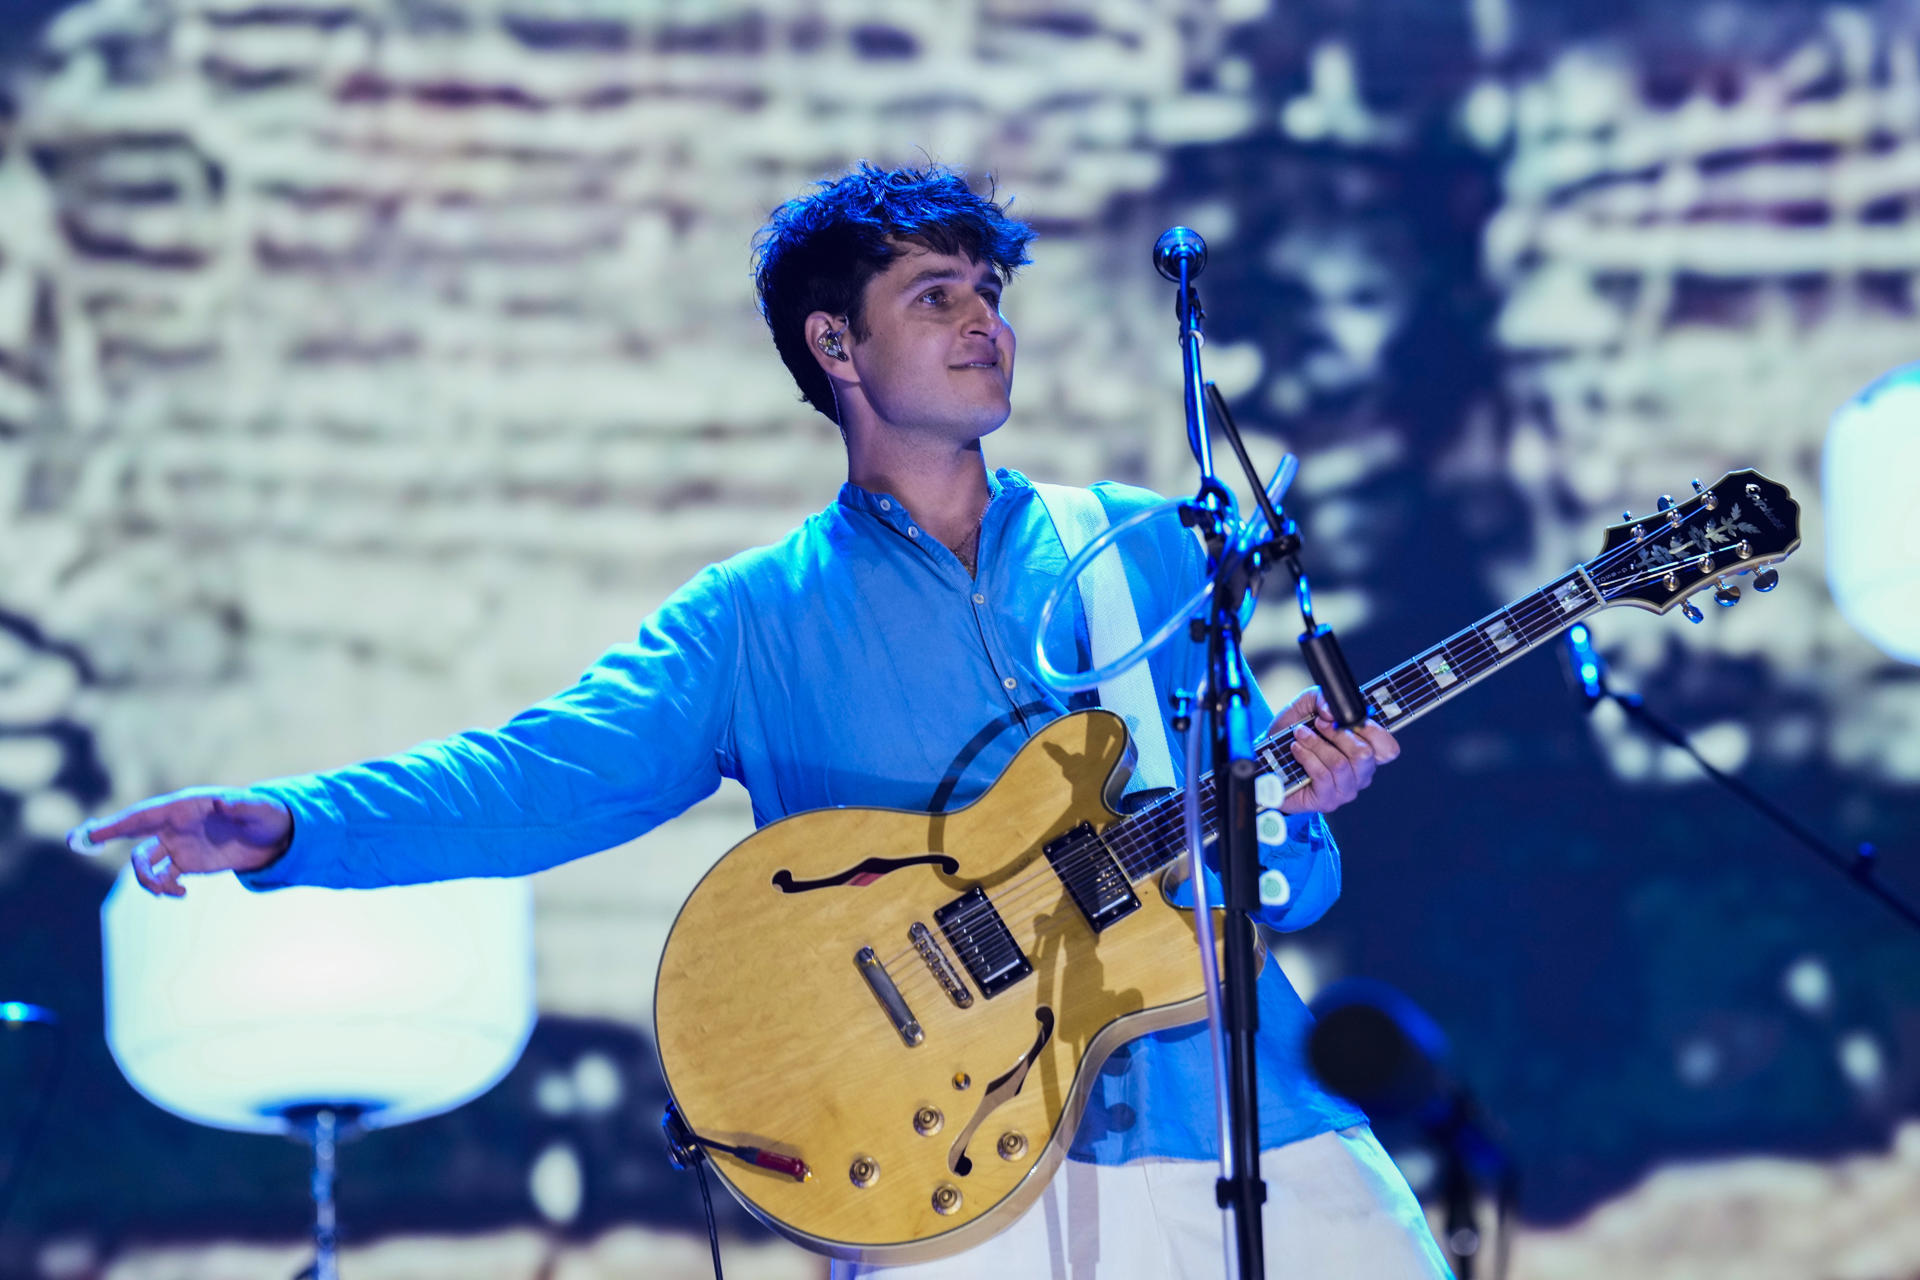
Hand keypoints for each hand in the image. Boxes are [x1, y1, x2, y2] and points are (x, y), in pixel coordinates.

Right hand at [68, 788, 293, 897]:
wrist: (277, 836)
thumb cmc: (269, 815)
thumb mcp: (260, 809)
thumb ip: (242, 805)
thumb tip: (224, 801)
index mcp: (186, 806)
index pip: (144, 814)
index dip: (116, 823)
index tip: (90, 833)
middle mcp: (176, 824)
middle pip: (130, 830)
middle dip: (102, 835)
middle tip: (76, 843)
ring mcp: (178, 843)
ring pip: (143, 861)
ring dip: (146, 879)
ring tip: (171, 891)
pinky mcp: (187, 863)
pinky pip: (162, 877)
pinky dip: (164, 888)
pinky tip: (181, 893)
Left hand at [1267, 687, 1399, 815]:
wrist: (1269, 760)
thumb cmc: (1294, 735)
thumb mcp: (1307, 707)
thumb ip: (1322, 698)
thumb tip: (1332, 711)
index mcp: (1367, 753)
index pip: (1388, 748)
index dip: (1373, 731)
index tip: (1347, 719)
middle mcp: (1361, 774)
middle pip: (1364, 754)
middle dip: (1338, 734)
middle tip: (1318, 723)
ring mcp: (1346, 790)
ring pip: (1340, 764)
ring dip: (1316, 744)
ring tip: (1301, 735)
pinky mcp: (1327, 801)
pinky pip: (1322, 776)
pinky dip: (1307, 757)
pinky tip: (1296, 749)